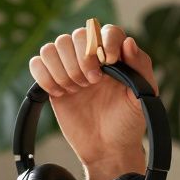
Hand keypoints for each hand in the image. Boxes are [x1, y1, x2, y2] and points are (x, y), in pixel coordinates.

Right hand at [27, 23, 157, 169]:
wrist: (108, 147)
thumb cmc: (128, 121)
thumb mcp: (143, 97)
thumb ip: (141, 68)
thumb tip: (129, 42)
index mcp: (115, 55)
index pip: (106, 31)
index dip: (105, 42)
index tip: (109, 62)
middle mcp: (90, 57)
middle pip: (75, 36)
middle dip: (82, 60)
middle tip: (92, 83)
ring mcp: (69, 68)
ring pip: (52, 47)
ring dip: (63, 69)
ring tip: (76, 89)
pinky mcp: (51, 81)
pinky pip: (36, 64)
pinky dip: (45, 77)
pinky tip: (60, 93)